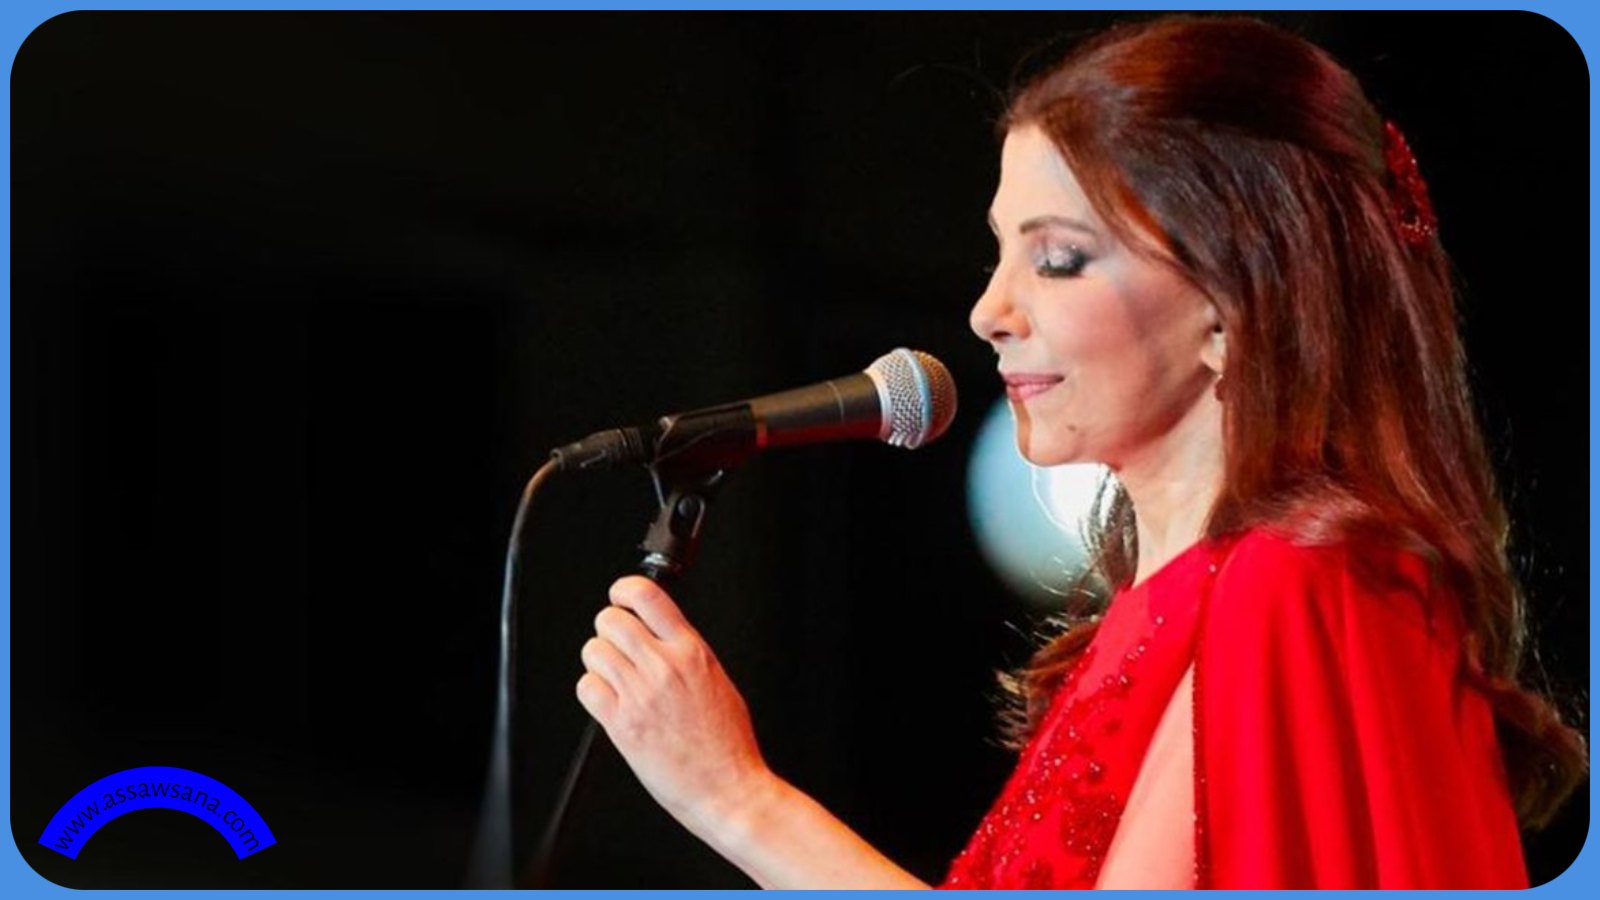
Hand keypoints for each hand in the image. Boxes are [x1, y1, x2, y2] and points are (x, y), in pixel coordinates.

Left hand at [576, 575, 772, 833]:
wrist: (727, 789)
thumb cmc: (728, 744)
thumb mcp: (717, 681)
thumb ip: (687, 654)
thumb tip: (659, 637)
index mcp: (692, 651)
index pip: (646, 596)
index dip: (623, 591)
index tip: (620, 599)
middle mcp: (664, 667)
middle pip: (610, 620)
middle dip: (609, 631)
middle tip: (618, 648)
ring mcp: (640, 694)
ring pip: (594, 651)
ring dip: (600, 662)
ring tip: (616, 679)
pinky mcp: (621, 724)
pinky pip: (587, 687)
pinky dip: (593, 692)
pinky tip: (610, 703)